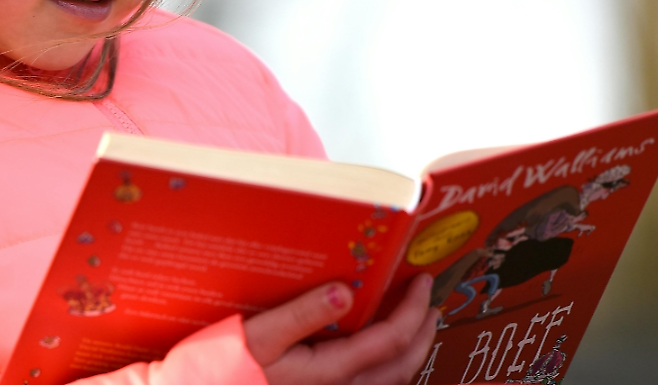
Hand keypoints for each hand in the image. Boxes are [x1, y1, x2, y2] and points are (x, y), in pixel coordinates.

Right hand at [244, 274, 438, 384]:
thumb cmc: (225, 366)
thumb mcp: (260, 334)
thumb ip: (303, 314)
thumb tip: (345, 291)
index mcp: (330, 372)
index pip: (390, 340)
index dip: (412, 310)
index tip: (422, 283)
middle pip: (401, 367)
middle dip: (423, 334)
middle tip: (431, 304)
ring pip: (389, 382)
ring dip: (410, 353)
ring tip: (416, 326)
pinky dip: (388, 367)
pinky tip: (380, 353)